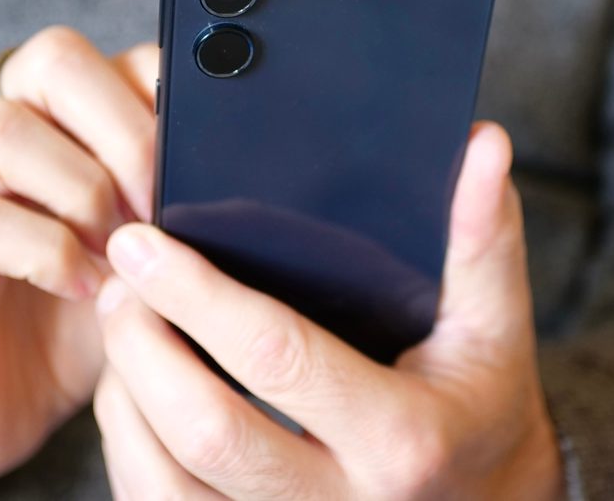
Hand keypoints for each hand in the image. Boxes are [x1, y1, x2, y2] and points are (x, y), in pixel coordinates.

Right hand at [0, 28, 160, 498]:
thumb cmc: (71, 323)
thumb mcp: (140, 255)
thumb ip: (174, 204)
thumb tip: (245, 174)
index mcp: (49, 125)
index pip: (111, 55)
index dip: (166, 97)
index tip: (205, 166)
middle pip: (52, 59)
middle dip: (129, 132)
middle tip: (163, 207)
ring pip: (2, 131)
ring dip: (84, 190)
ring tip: (121, 252)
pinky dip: (48, 253)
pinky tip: (86, 288)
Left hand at [93, 123, 564, 499]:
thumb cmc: (477, 406)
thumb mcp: (494, 326)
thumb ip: (483, 236)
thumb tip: (483, 145)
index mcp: (401, 437)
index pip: (278, 357)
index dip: (198, 295)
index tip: (143, 243)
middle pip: (206, 430)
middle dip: (143, 346)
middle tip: (118, 282)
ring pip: (166, 481)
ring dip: (126, 396)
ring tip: (121, 328)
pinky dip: (130, 447)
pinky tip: (135, 392)